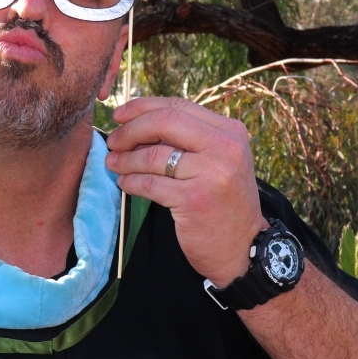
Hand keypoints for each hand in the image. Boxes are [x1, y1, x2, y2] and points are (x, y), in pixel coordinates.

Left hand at [103, 93, 263, 284]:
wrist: (244, 251)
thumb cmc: (225, 206)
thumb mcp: (220, 163)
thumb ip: (193, 141)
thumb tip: (141, 125)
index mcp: (229, 132)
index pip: (179, 107)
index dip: (144, 107)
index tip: (121, 115)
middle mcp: (224, 147)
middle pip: (165, 122)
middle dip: (131, 130)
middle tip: (113, 141)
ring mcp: (210, 173)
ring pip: (154, 156)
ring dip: (126, 159)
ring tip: (113, 163)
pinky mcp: (193, 200)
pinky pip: (151, 185)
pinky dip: (132, 182)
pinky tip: (124, 183)